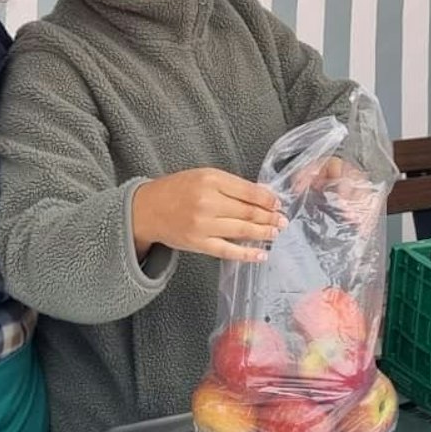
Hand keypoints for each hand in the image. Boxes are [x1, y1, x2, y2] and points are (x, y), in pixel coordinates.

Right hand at [132, 168, 286, 261]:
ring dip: (263, 233)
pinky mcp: (199, 243)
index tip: (278, 204)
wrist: (147, 209)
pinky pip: (228, 250)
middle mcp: (208, 202)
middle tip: (283, 221)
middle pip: (248, 211)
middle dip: (270, 217)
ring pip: (242, 230)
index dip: (268, 199)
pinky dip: (247, 254)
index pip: (248, 191)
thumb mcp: (203, 176)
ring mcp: (203, 224)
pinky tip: (261, 255)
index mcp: (211, 180)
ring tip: (275, 233)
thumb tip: (262, 197)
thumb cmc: (177, 190)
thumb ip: (231, 185)